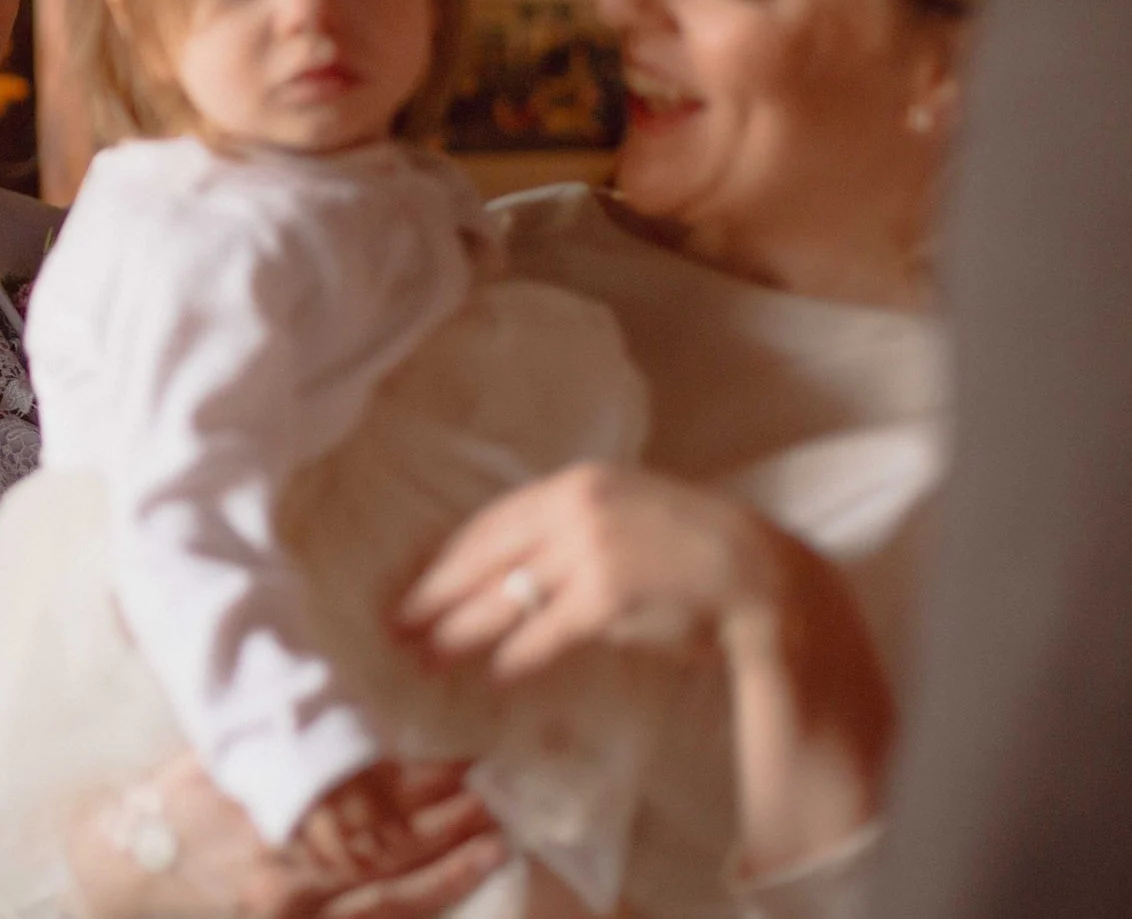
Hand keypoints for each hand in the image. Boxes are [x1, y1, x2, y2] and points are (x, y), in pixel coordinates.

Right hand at [67, 752, 506, 918]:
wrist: (124, 864)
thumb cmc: (173, 800)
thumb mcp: (227, 758)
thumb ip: (290, 753)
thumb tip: (363, 746)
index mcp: (269, 802)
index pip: (364, 789)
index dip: (422, 777)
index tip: (465, 760)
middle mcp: (285, 861)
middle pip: (388, 843)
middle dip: (448, 820)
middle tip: (495, 799)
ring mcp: (290, 908)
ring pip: (389, 896)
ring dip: (447, 869)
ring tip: (494, 843)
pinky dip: (412, 908)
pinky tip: (449, 890)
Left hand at [392, 462, 784, 681]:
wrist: (757, 573)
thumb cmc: (688, 548)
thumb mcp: (620, 513)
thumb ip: (564, 529)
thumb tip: (504, 567)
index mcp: (574, 484)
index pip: (490, 522)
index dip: (449, 558)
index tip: (418, 583)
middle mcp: (575, 508)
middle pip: (485, 557)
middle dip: (437, 594)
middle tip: (400, 624)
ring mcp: (591, 550)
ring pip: (505, 597)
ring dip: (462, 631)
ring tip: (431, 654)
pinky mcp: (608, 596)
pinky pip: (545, 632)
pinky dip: (517, 655)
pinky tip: (497, 673)